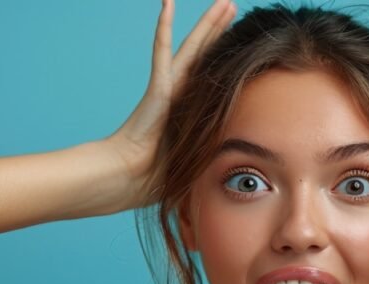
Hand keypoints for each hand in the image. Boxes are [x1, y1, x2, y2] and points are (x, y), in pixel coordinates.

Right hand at [103, 0, 236, 211]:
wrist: (126, 180)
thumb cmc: (155, 181)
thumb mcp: (195, 165)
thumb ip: (209, 157)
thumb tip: (233, 167)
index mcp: (190, 112)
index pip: (213, 77)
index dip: (225, 57)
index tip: (242, 41)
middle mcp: (180, 95)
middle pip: (206, 54)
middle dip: (220, 30)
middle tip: (232, 6)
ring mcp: (168, 88)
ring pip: (193, 47)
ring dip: (208, 23)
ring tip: (225, 2)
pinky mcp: (158, 88)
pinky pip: (162, 52)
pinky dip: (164, 29)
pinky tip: (168, 3)